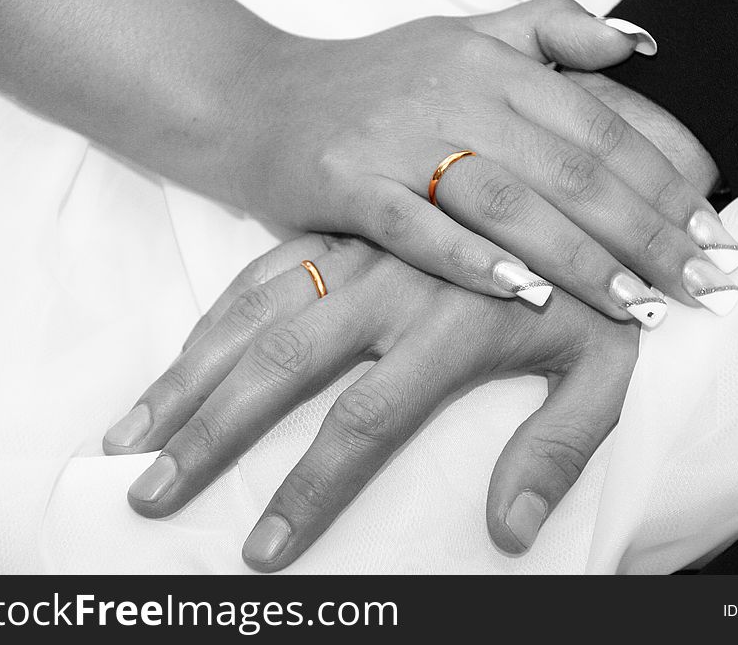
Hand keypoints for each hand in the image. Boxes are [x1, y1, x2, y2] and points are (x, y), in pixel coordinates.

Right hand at [0, 0, 737, 320]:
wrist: (254, 99)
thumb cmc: (368, 85)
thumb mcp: (461, 40)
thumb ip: (549, 32)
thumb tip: (638, 45)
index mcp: (491, 61)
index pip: (600, 126)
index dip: (663, 181)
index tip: (707, 235)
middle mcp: (453, 92)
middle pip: (569, 168)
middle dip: (642, 231)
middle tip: (694, 284)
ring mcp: (396, 138)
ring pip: (505, 199)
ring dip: (575, 254)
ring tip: (632, 302)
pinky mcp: (345, 182)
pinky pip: (417, 226)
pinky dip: (472, 260)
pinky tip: (525, 294)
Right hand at [104, 234, 638, 569]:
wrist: (573, 188)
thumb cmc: (590, 291)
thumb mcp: (605, 368)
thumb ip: (560, 446)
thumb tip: (508, 531)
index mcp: (453, 326)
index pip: (366, 421)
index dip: (311, 491)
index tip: (264, 550)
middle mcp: (390, 284)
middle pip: (284, 364)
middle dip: (212, 434)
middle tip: (150, 493)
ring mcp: (358, 252)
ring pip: (255, 314)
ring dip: (190, 378)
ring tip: (132, 439)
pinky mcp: (341, 232)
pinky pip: (262, 272)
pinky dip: (213, 322)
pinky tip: (177, 364)